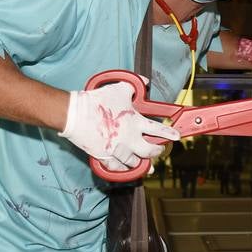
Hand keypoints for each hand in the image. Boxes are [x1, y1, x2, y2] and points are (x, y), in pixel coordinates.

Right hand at [59, 79, 180, 169]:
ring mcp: (118, 149)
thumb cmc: (97, 101)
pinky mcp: (105, 157)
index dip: (169, 134)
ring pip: (135, 162)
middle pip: (150, 151)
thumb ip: (134, 86)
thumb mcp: (119, 88)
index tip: (176, 138)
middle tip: (159, 150)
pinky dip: (124, 170)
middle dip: (157, 151)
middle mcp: (130, 138)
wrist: (75, 114)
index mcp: (135, 122)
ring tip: (146, 165)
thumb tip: (144, 81)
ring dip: (142, 163)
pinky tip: (127, 169)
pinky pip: (118, 168)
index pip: (158, 130)